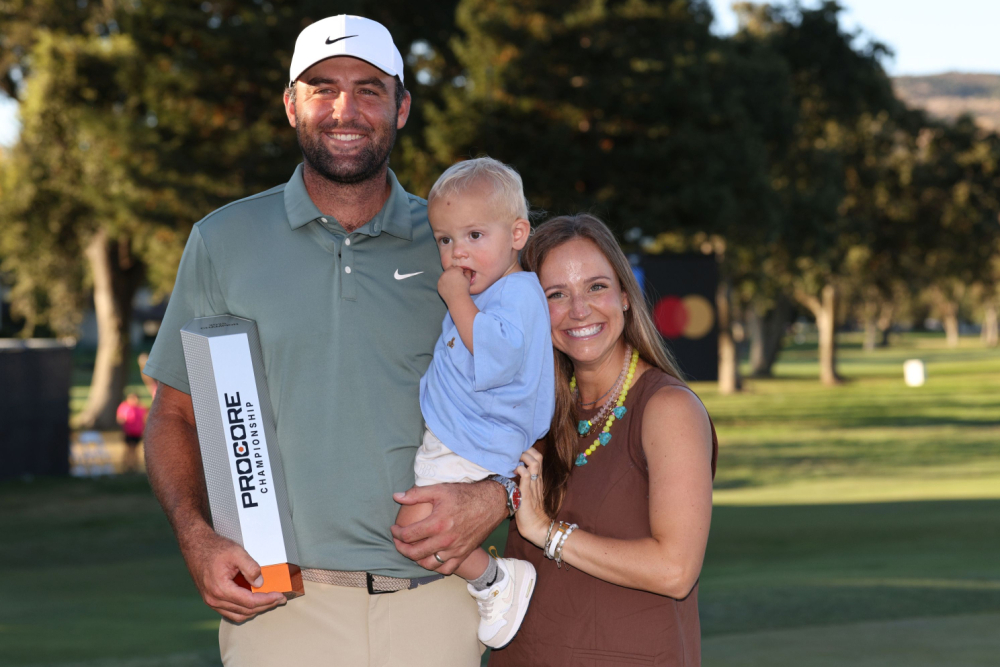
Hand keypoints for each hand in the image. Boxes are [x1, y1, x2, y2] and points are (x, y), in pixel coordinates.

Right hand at [179, 523, 286, 622]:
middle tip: (279, 599)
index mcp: (221, 589)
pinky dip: (244, 610)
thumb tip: (260, 583)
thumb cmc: (215, 548)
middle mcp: (215, 600)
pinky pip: (230, 612)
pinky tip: (254, 602)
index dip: (267, 600)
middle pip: (246, 611)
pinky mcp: (212, 600)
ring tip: (269, 601)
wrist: (196, 546)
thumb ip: (250, 568)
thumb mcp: (236, 552)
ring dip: (255, 610)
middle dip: (265, 606)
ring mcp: (212, 602)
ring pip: (238, 614)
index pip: (250, 602)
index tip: (280, 596)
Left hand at [391, 481, 506, 573]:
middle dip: (401, 548)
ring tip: (412, 550)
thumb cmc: (464, 495)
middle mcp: (445, 540)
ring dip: (415, 559)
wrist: (490, 503)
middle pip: (414, 553)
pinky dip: (434, 567)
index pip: (408, 535)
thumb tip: (396, 496)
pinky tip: (429, 558)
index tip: (394, 529)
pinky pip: (445, 569)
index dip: (396, 533)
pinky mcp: (463, 554)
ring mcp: (455, 550)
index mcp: (437, 524)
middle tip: (398, 541)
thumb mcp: (439, 490)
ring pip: (428, 564)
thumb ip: (416, 494)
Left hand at [437, 265, 470, 303]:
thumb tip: (467, 270)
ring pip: (445, 275)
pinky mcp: (438, 284)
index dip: (461, 272)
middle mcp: (447, 272)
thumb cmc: (464, 289)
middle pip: (450, 270)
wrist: (457, 299)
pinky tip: (449, 288)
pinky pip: (441, 282)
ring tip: (453, 285)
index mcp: (455, 270)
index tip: (462, 277)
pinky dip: (444, 283)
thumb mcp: (468, 280)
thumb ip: (468, 273)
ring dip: (448, 278)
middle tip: (457, 281)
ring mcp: (441, 278)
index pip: (458, 268)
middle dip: (453, 274)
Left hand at [514, 448, 549, 547]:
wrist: (536, 527)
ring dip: (523, 457)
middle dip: (526, 450)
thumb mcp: (526, 493)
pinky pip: (526, 475)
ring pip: (534, 462)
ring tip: (514, 460)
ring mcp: (534, 485)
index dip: (529, 451)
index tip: (517, 451)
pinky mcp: (527, 492)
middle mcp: (537, 480)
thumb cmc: (528, 511)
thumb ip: (523, 483)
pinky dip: (520, 469)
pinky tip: (513, 471)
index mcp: (538, 479)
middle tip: (515, 454)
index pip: (538, 458)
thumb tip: (510, 475)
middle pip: (538, 456)